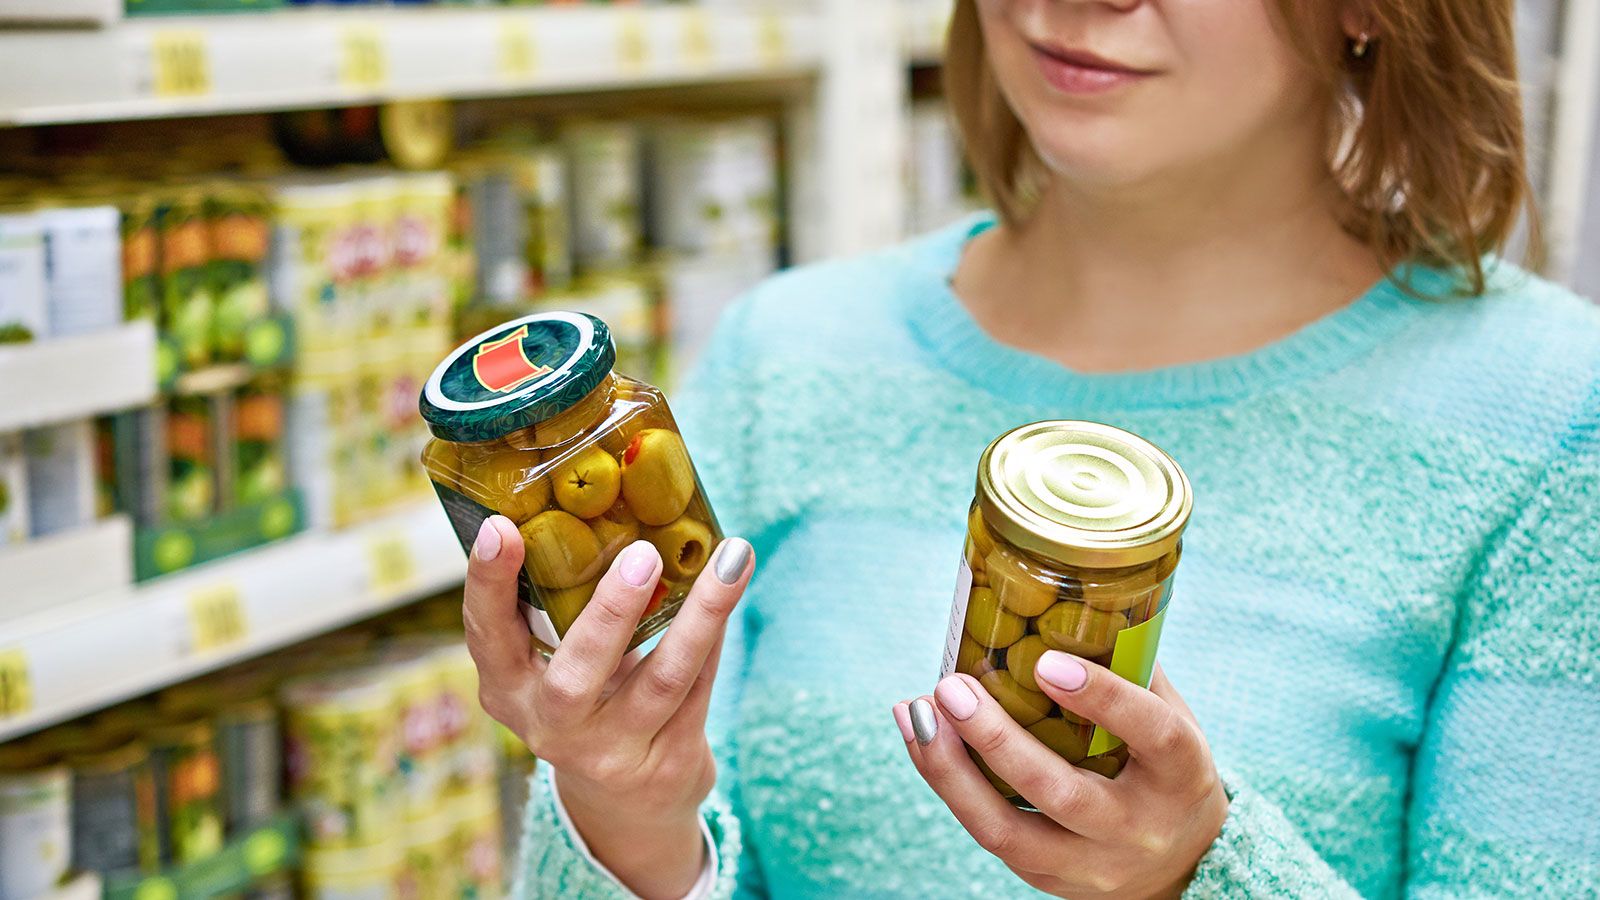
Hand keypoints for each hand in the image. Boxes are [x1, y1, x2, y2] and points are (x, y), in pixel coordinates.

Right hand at [463, 515, 753, 899]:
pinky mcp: (669, 762)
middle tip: (642, 553)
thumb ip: (558, 608)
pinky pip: (700, 687)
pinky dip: (717, 633)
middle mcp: (552, 726)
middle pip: (578, 673)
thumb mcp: (552, 666)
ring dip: (702, 613)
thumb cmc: (585, 701)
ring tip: (731, 557)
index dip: (489, 584)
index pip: (486, 636)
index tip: (499, 528)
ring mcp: (612, 752)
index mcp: (507, 690)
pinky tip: (732, 583)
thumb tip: (598, 503)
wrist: (627, 806)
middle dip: (610, 612)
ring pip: (664, 678)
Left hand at [894, 654, 1226, 898]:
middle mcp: (1138, 828)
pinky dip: (947, 783)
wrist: (1182, 864)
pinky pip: (988, 834)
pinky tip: (919, 734)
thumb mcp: (1172, 716)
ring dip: (950, 771)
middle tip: (951, 687)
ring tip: (916, 712)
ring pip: (1007, 830)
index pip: (1152, 734)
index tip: (1044, 661)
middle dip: (997, 740)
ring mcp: (1090, 864)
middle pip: (1060, 792)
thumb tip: (1075, 593)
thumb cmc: (1163, 767)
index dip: (1102, 697)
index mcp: (1182, 774)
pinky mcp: (1047, 880)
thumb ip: (1129, 666)